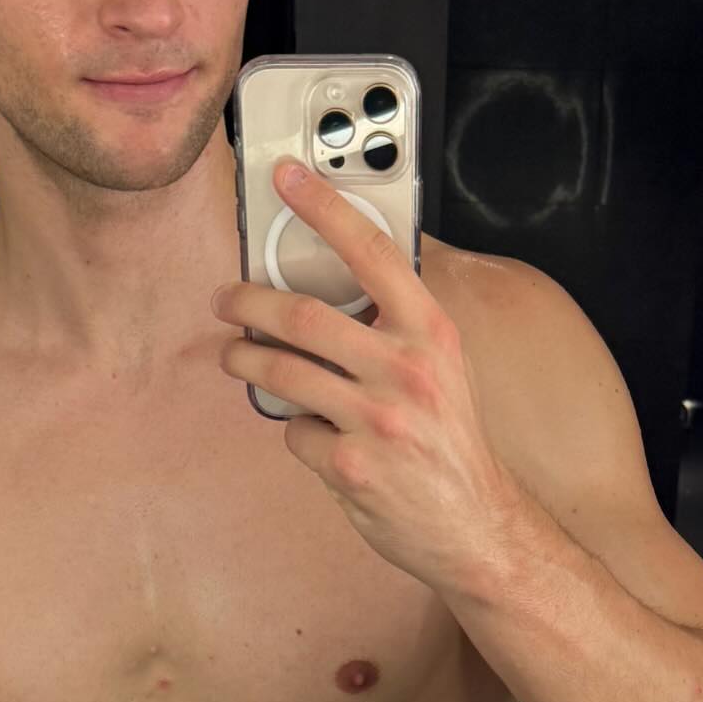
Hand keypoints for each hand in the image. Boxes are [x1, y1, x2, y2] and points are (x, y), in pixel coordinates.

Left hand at [210, 156, 520, 592]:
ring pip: (280, 371)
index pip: (372, 251)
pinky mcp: (348, 465)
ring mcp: (376, 419)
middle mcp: (406, 369)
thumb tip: (328, 288)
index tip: (286, 176)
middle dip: (247, 300)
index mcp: (430, 332)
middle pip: (302, 314)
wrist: (475, 524)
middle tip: (226, 298)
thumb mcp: (441, 367)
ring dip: (242, 359)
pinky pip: (292, 432)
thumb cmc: (448, 440)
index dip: (324, 207)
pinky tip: (312, 437)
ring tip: (233, 355)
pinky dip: (293, 430)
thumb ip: (393, 327)